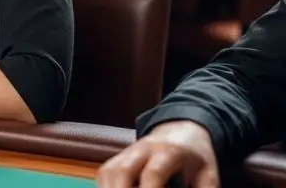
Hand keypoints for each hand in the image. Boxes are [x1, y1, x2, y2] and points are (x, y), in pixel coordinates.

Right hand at [97, 121, 218, 187]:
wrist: (182, 131)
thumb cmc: (196, 159)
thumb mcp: (208, 175)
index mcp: (168, 152)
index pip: (153, 173)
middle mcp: (142, 149)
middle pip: (121, 171)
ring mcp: (127, 152)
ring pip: (108, 171)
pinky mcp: (118, 158)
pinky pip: (105, 173)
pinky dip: (105, 187)